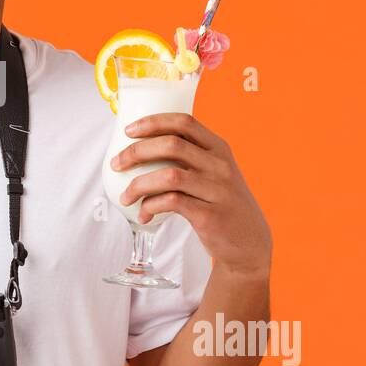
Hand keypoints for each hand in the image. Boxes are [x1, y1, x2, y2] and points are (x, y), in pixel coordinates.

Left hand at [109, 112, 270, 279]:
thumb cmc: (221, 204)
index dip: (153, 122)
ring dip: (139, 184)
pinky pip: (171, 203)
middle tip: (117, 163)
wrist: (249, 243)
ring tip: (125, 196)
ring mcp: (217, 190)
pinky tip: (143, 215)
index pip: (185, 122)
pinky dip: (150, 207)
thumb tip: (140, 150)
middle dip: (136, 152)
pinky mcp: (210, 215)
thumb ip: (190, 158)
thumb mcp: (215, 173)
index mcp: (219, 149)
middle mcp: (220, 165)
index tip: (129, 130)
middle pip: (171, 145)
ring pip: (169, 175)